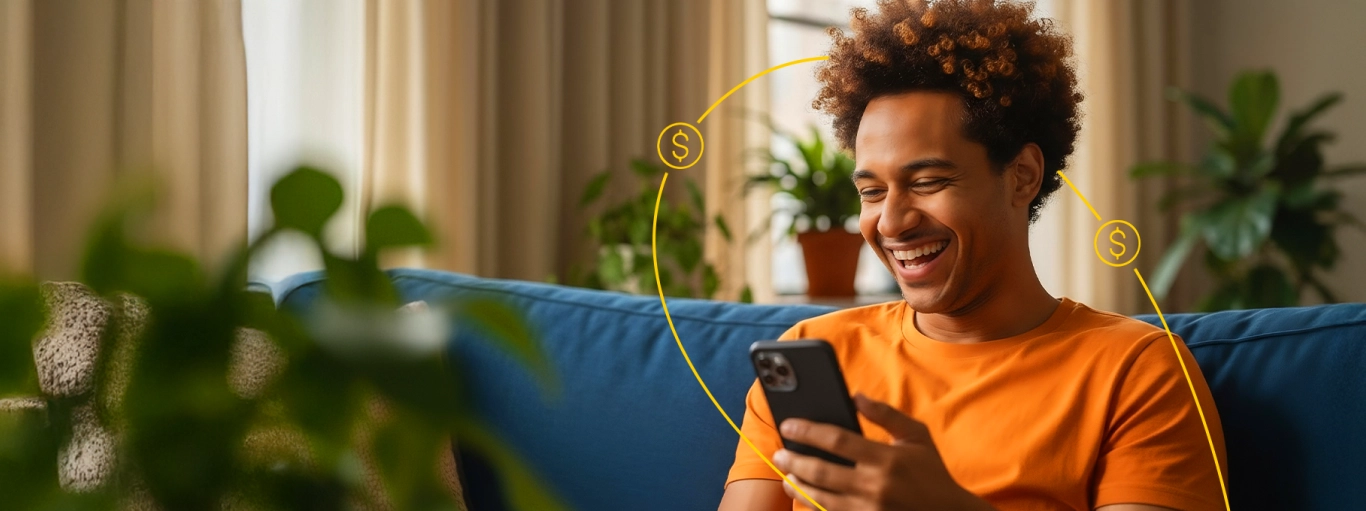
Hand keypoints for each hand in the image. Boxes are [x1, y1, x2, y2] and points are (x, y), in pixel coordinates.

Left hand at [771, 394, 994, 510]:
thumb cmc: (931, 472)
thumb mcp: (916, 436)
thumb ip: (886, 414)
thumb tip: (855, 396)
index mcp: (886, 458)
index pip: (837, 440)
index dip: (808, 431)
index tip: (788, 425)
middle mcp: (875, 485)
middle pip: (821, 471)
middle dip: (794, 461)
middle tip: (779, 454)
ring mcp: (869, 509)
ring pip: (821, 498)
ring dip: (798, 487)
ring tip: (787, 477)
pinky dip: (815, 506)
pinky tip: (806, 497)